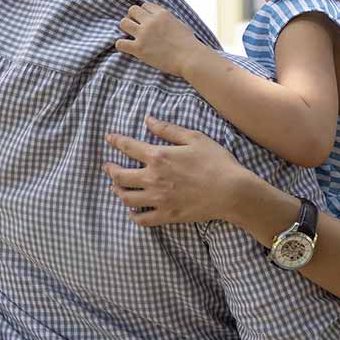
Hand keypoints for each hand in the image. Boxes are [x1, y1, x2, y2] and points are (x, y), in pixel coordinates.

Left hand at [103, 117, 263, 227]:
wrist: (231, 191)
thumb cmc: (216, 161)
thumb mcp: (194, 138)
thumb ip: (168, 129)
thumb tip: (148, 120)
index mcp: (158, 156)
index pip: (128, 147)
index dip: (115, 141)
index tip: (109, 138)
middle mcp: (153, 178)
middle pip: (120, 176)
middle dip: (110, 169)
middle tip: (108, 166)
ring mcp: (158, 199)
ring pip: (127, 198)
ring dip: (118, 191)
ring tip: (116, 187)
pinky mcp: (166, 215)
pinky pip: (142, 219)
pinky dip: (133, 215)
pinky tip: (133, 211)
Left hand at [115, 3, 205, 77]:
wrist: (190, 58)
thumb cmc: (189, 44)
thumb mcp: (180, 24)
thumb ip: (168, 19)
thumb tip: (162, 19)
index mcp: (162, 13)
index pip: (144, 5)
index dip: (144, 13)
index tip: (146, 21)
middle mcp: (151, 21)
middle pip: (131, 10)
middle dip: (133, 18)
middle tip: (137, 27)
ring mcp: (143, 34)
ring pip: (123, 23)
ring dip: (126, 29)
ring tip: (131, 36)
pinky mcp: (139, 48)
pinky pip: (120, 43)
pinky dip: (122, 45)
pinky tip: (127, 47)